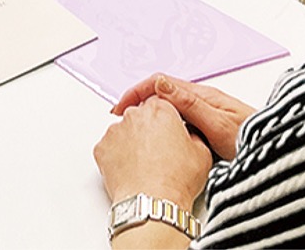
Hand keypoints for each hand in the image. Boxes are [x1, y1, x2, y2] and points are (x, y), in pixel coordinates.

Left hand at [94, 96, 211, 206]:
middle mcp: (135, 115)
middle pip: (140, 115)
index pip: (160, 103)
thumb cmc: (176, 180)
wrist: (152, 202)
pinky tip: (130, 170)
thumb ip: (193, 134)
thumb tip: (189, 134)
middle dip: (147, 129)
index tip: (167, 132)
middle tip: (157, 151)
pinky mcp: (101, 147)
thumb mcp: (202, 153)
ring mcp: (115, 130)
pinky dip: (116, 156)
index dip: (165, 119)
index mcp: (160, 110)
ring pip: (123, 131)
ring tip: (144, 164)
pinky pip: (109, 147)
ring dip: (131, 141)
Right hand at [113, 74, 255, 160]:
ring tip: (133, 124)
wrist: (276, 151)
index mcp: (200, 95)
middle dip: (137, 101)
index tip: (121, 107)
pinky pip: (178, 118)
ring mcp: (205, 112)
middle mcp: (202, 100)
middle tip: (120, 116)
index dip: (136, 92)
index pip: (159, 83)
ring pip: (169, 105)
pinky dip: (161, 121)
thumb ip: (189, 104)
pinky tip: (158, 134)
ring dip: (148, 110)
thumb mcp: (217, 123)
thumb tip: (161, 84)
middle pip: (161, 92)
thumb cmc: (251, 139)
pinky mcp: (208, 125)